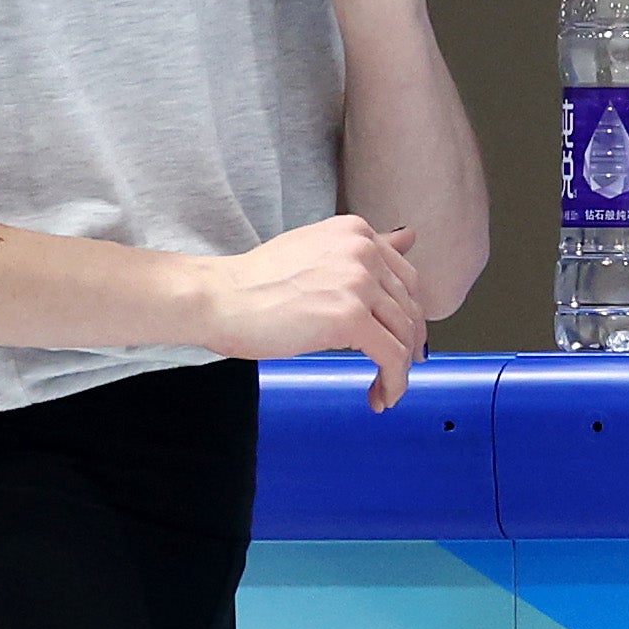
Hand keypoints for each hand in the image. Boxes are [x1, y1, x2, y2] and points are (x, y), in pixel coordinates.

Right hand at [196, 215, 427, 410]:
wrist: (219, 298)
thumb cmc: (254, 282)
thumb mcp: (315, 251)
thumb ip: (361, 251)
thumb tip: (409, 237)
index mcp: (356, 232)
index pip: (405, 277)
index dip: (409, 314)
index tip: (404, 338)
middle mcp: (364, 251)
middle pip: (409, 307)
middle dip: (408, 344)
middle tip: (397, 369)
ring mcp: (358, 283)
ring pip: (403, 335)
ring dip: (400, 370)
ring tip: (385, 390)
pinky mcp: (350, 318)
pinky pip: (390, 357)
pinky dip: (394, 382)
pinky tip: (381, 396)